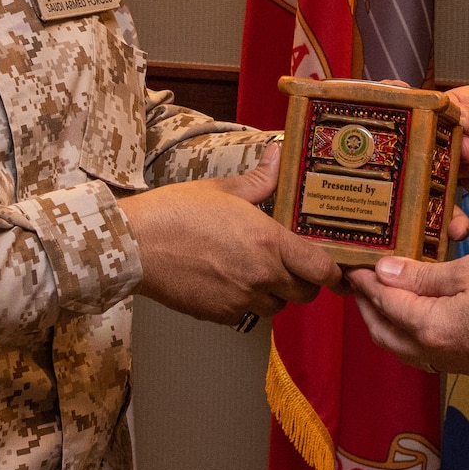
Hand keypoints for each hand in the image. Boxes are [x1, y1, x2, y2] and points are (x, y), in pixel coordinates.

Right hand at [119, 146, 340, 325]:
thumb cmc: (177, 211)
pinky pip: (245, 315)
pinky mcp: (218, 314)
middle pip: (305, 294)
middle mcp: (261, 276)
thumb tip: (279, 154)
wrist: (135, 244)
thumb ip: (261, 179)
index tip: (333, 268)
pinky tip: (229, 282)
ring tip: (258, 272)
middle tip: (295, 266)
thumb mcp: (224, 189)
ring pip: (276, 307)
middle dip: (305, 282)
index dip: (332, 272)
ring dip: (275, 294)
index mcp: (268, 242)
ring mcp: (239, 299)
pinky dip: (245, 303)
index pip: (321, 269)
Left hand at [347, 252, 468, 374]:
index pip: (384, 302)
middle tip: (357, 279)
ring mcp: (454, 363)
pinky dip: (407, 333)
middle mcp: (436, 354)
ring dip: (385, 322)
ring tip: (379, 294)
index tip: (353, 261)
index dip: (366, 280)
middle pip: (384, 333)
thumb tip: (383, 273)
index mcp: (431, 328)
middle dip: (366, 306)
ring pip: (402, 347)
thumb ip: (422, 275)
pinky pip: (423, 352)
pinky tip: (412, 313)